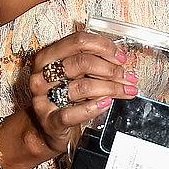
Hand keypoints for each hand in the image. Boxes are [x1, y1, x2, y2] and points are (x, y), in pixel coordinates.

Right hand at [28, 30, 138, 154]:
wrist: (50, 127)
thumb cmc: (65, 96)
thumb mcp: (76, 74)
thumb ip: (94, 63)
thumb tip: (121, 60)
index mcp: (47, 56)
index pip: (78, 41)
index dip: (104, 47)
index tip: (121, 57)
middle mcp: (41, 75)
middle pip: (81, 62)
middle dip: (110, 69)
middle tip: (127, 77)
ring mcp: (42, 98)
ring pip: (82, 87)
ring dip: (110, 88)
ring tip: (125, 91)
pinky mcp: (49, 120)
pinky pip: (72, 113)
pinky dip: (93, 107)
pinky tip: (107, 103)